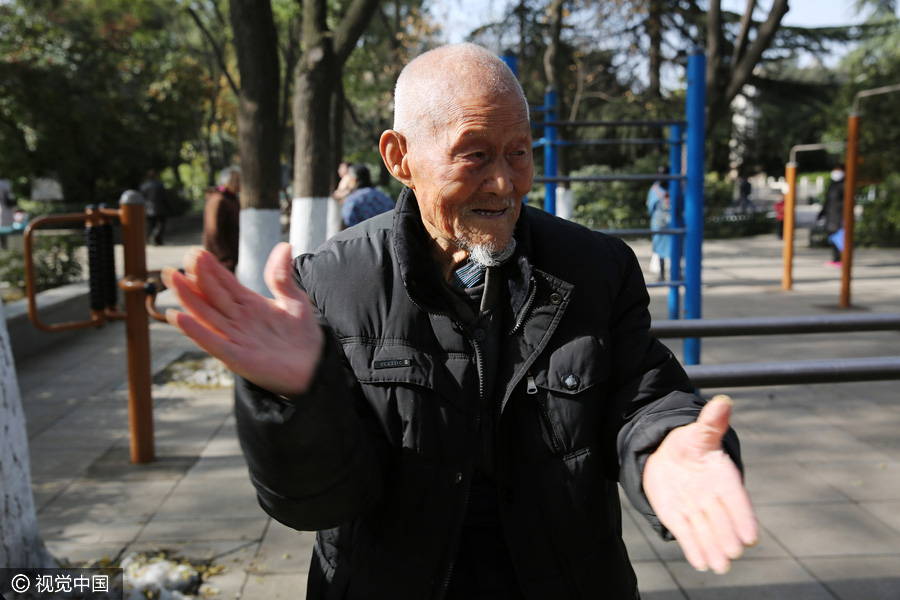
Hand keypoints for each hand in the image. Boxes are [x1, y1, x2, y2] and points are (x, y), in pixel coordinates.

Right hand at [161, 242, 323, 396]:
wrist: (315, 366)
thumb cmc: (303, 335)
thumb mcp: (295, 300)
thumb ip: (282, 276)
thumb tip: (284, 246)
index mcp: (249, 304)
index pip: (225, 283)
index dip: (211, 269)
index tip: (197, 252)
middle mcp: (238, 320)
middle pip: (210, 296)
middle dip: (193, 279)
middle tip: (176, 262)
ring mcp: (235, 338)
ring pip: (206, 315)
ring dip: (188, 298)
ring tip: (172, 279)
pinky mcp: (237, 358)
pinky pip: (213, 343)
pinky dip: (195, 331)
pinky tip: (178, 316)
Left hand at [643, 395, 758, 573]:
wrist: (667, 456)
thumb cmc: (689, 444)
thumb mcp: (698, 432)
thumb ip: (711, 422)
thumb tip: (722, 402)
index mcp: (723, 478)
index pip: (736, 499)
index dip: (743, 517)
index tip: (751, 536)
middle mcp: (713, 498)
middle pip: (722, 520)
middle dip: (727, 537)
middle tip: (733, 553)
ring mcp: (697, 510)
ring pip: (706, 531)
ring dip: (713, 549)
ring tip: (720, 566)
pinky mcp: (680, 518)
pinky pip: (688, 535)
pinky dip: (694, 549)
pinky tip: (701, 564)